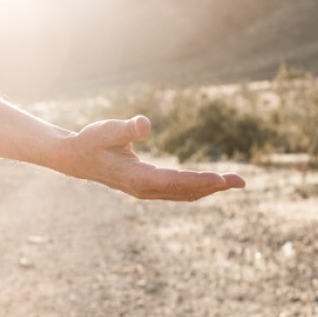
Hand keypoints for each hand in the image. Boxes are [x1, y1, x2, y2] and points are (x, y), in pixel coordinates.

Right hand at [65, 115, 244, 200]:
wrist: (76, 158)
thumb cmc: (91, 141)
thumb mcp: (104, 130)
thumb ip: (126, 129)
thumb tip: (146, 124)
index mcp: (136, 177)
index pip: (173, 181)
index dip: (198, 180)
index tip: (221, 179)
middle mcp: (143, 188)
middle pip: (184, 190)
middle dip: (213, 186)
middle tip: (241, 181)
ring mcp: (146, 190)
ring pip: (183, 192)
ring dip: (209, 188)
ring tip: (235, 182)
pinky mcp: (147, 186)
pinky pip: (177, 189)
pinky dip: (196, 186)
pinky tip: (211, 183)